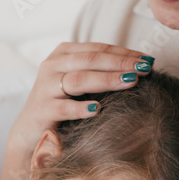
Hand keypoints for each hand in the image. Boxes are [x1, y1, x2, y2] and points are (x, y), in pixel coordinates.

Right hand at [0, 42, 153, 179]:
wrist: (30, 131)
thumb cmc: (62, 103)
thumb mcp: (80, 82)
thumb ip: (101, 71)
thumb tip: (140, 66)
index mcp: (64, 53)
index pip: (99, 49)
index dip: (125, 52)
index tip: (148, 59)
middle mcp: (53, 65)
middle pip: (92, 59)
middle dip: (121, 63)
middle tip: (145, 68)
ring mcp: (46, 86)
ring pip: (80, 79)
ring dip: (107, 80)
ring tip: (131, 81)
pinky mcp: (42, 109)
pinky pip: (64, 107)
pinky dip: (81, 108)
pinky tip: (98, 109)